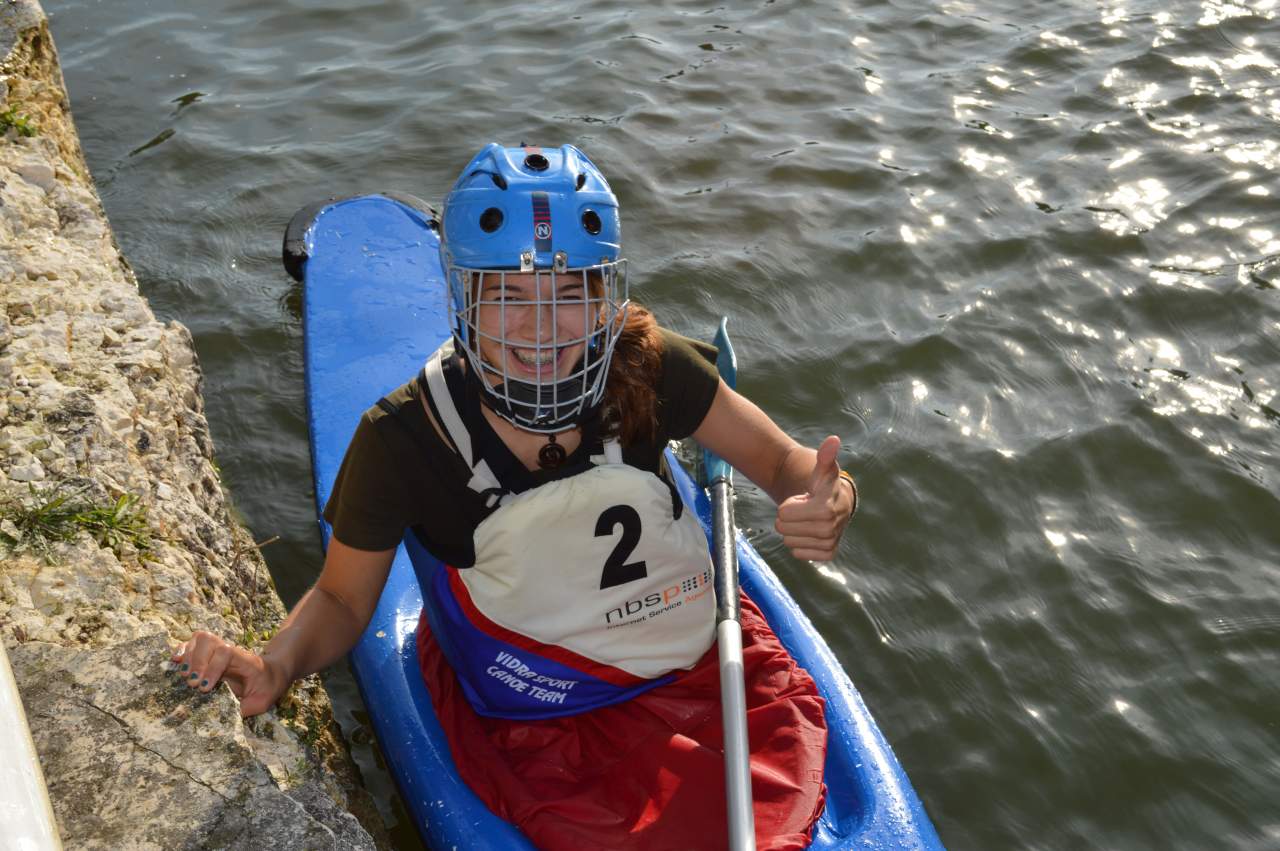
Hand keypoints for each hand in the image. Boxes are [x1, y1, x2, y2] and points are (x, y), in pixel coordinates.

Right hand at [171, 631, 288, 716]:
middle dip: (198, 662)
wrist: (272, 674)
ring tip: (184, 676)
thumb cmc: (267, 688)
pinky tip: (175, 663)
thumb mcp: (261, 701)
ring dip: (188, 656)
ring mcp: (219, 650)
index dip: (213, 668)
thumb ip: (243, 709)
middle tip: (193, 684)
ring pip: (200, 639)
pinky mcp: (209, 654)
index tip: (204, 688)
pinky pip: (192, 644)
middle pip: (210, 641)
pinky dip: (182, 651)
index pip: (227, 653)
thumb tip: (221, 722)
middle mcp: (231, 651)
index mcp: (246, 661)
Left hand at [775, 435, 855, 561]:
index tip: (802, 499)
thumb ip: (825, 456)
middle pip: (783, 529)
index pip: (784, 513)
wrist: (836, 504)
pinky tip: (809, 533)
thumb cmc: (823, 485)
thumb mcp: (822, 469)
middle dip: (788, 518)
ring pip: (789, 542)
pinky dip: (799, 544)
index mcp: (827, 508)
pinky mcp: (828, 554)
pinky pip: (798, 553)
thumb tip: (833, 440)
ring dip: (793, 530)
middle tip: (803, 509)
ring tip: (807, 520)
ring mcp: (830, 542)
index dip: (788, 505)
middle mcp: (830, 528)